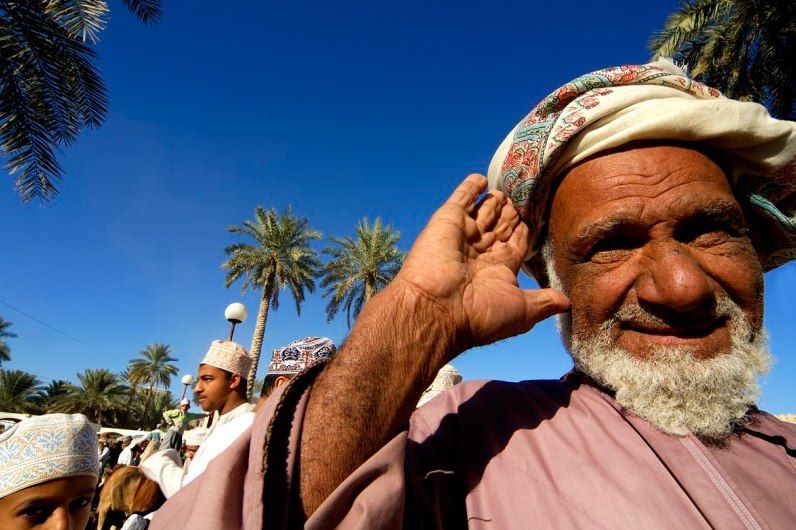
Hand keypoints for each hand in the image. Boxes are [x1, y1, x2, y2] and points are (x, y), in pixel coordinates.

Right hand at [393, 174, 569, 349]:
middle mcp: (481, 251)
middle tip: (522, 199)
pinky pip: (461, 199)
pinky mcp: (448, 219)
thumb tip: (568, 303)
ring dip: (495, 201)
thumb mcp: (522, 311)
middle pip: (500, 226)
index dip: (522, 233)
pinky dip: (470, 188)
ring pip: (484, 211)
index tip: (530, 221)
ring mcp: (464, 234)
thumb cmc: (479, 315)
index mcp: (498, 270)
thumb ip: (544, 301)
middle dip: (510, 214)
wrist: (436, 308)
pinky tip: (481, 179)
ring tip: (506, 190)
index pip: (514, 245)